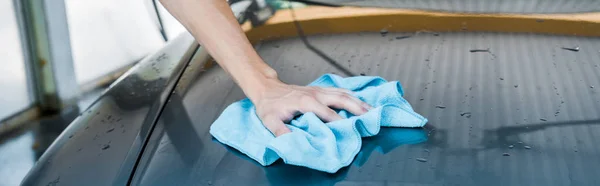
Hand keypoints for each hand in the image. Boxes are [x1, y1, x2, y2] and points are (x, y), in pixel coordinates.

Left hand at [251, 79, 371, 136]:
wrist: (267, 89)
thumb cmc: (269, 106)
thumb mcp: (270, 121)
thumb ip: (281, 131)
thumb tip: (291, 141)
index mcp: (306, 102)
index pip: (328, 114)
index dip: (341, 122)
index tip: (353, 130)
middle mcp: (316, 94)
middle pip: (342, 99)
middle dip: (358, 107)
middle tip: (372, 115)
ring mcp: (319, 90)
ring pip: (343, 93)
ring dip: (358, 101)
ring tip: (372, 109)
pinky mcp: (320, 90)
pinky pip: (339, 90)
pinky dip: (352, 95)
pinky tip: (360, 99)